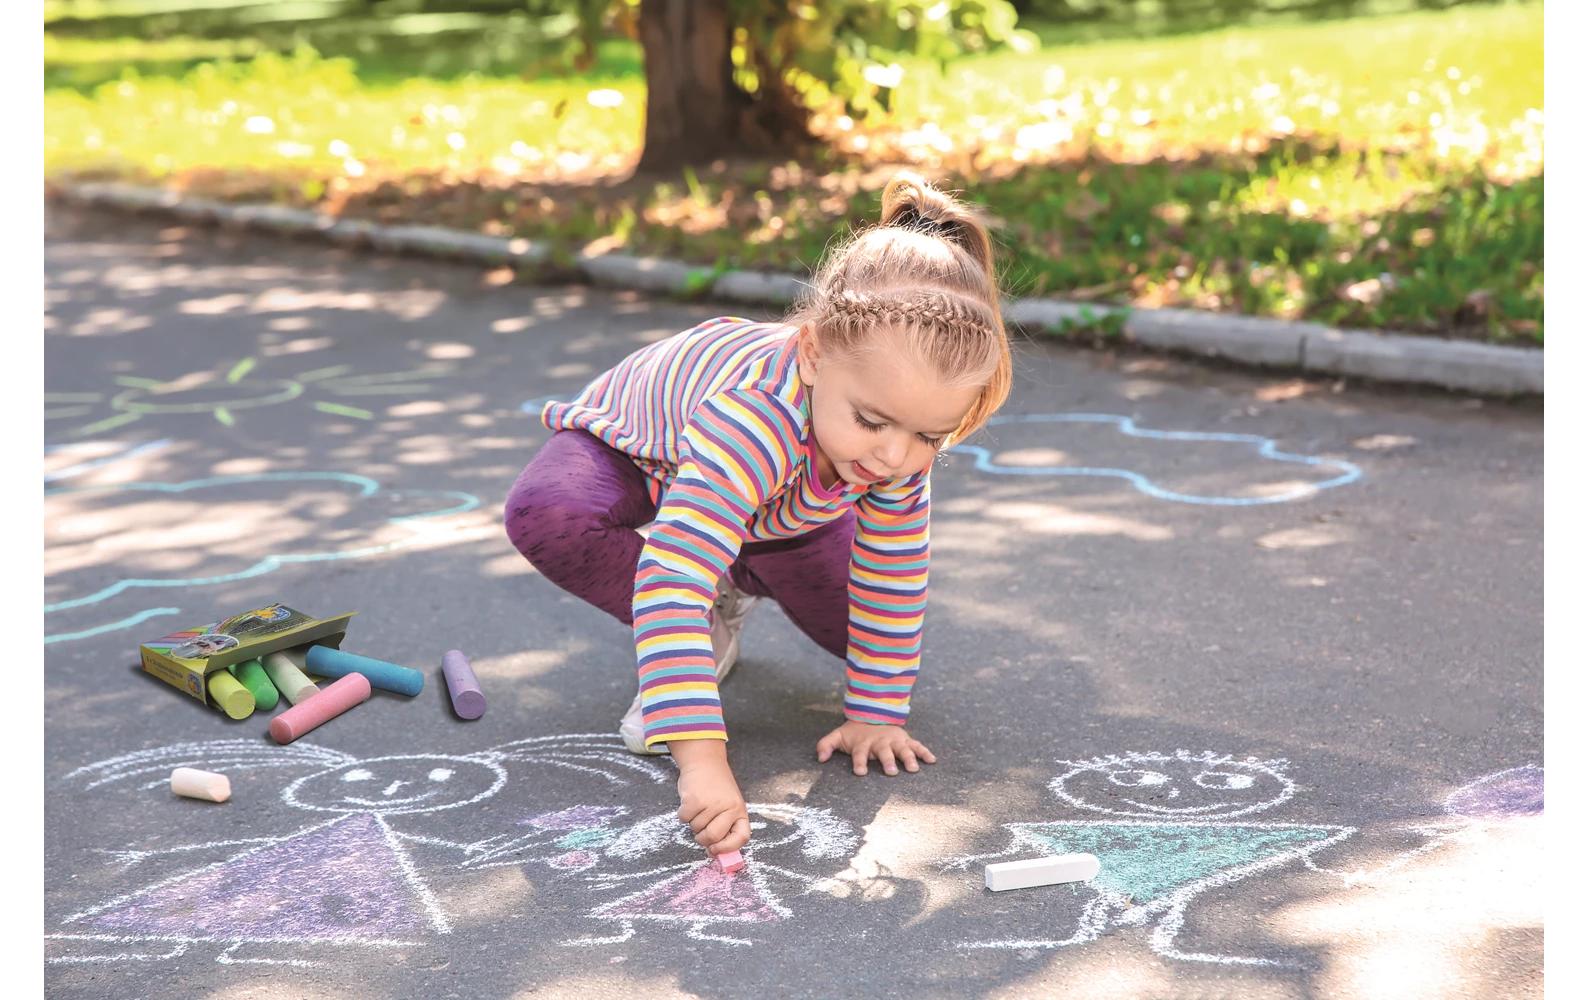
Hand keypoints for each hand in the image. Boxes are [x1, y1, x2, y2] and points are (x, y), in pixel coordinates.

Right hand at [671, 739, 750, 855]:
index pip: (742, 837)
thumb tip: (714, 853)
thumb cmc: (716, 788)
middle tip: (700, 830)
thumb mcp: (728, 805)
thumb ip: (725, 826)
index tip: (716, 850)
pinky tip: (689, 802)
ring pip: (696, 828)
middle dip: (703, 839)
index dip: (729, 848)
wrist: (705, 762)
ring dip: (693, 822)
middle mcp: (728, 807)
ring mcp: (711, 803)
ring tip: (698, 807)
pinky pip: (684, 819)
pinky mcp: (694, 799)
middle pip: (713, 837)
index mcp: (740, 810)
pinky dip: (683, 814)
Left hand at [815, 720, 936, 775]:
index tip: (859, 772)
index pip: (860, 754)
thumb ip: (825, 745)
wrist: (872, 714)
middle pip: (884, 752)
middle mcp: (880, 743)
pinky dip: (924, 752)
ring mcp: (894, 741)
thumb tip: (820, 758)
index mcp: (864, 744)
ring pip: (902, 749)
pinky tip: (932, 760)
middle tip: (890, 772)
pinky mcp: (905, 740)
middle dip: (887, 761)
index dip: (859, 762)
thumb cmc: (855, 733)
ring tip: (912, 769)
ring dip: (908, 758)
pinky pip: (916, 745)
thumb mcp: (838, 736)